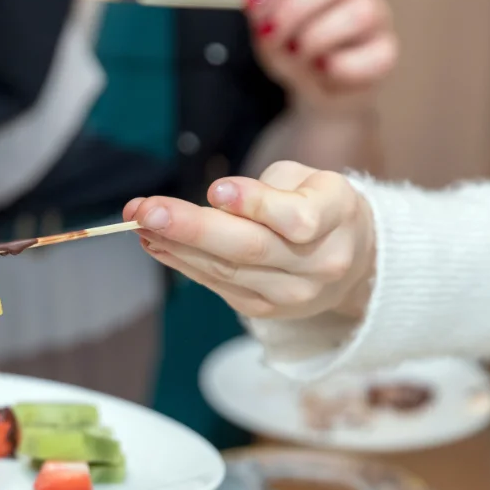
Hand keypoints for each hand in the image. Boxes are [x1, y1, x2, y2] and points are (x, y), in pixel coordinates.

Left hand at [124, 160, 376, 319]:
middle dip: (192, 228)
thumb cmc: (318, 204)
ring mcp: (290, 293)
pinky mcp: (263, 309)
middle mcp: (317, 262)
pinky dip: (182, 262)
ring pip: (226, 269)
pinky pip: (217, 283)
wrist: (349, 259)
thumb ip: (267, 188)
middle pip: (249, 248)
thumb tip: (215, 201)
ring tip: (139, 222)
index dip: (255, 205)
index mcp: (336, 217)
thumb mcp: (308, 180)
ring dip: (174, 245)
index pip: (297, 218)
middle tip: (146, 211)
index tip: (215, 190)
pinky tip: (154, 242)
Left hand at [243, 0, 397, 111]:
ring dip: (316, 38)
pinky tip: (322, 68)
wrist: (311, 89)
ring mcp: (378, 17)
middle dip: (296, 7)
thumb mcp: (268, 28)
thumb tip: (256, 0)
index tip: (253, 2)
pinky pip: (376, 55)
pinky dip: (341, 66)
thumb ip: (263, 11)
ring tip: (297, 53)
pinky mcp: (386, 53)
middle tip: (270, 32)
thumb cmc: (293, 48)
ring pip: (360, 12)